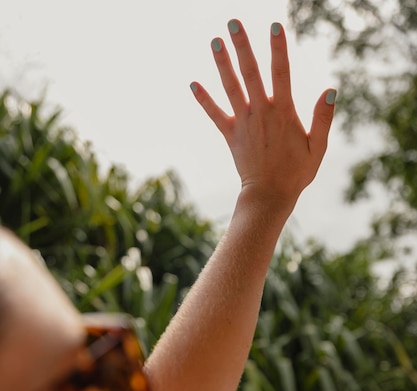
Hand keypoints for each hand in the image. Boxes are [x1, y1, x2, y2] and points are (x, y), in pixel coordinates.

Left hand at [191, 19, 335, 212]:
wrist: (269, 196)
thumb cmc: (296, 173)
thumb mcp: (318, 148)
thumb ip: (323, 118)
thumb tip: (331, 90)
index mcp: (283, 112)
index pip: (281, 73)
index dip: (278, 49)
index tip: (274, 25)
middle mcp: (261, 113)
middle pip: (250, 73)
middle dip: (242, 46)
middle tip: (233, 22)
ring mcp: (244, 123)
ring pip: (231, 88)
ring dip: (222, 64)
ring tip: (215, 41)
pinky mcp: (231, 136)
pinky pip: (215, 115)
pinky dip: (204, 100)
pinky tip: (193, 84)